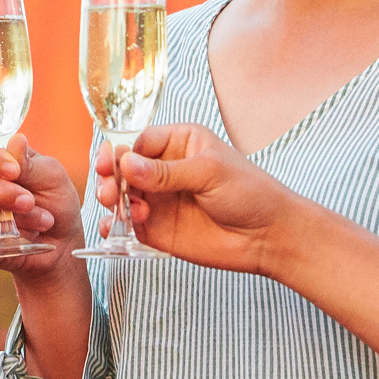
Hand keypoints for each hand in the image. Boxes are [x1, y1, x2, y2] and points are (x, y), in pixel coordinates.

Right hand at [0, 133, 84, 276]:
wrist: (60, 239)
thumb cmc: (53, 200)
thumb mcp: (50, 176)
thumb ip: (29, 162)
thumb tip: (16, 140)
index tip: (14, 171)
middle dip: (4, 193)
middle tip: (30, 201)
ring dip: (15, 218)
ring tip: (40, 219)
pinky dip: (4, 237)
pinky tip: (22, 234)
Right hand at [92, 123, 300, 275]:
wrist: (269, 236)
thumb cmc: (250, 193)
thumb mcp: (209, 172)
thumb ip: (167, 171)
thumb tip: (127, 164)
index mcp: (179, 143)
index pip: (139, 142)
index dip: (121, 152)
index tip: (111, 164)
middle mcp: (165, 169)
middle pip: (123, 168)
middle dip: (109, 176)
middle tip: (108, 189)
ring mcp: (160, 199)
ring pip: (121, 195)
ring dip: (111, 199)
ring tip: (117, 207)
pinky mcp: (158, 228)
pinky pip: (128, 224)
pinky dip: (115, 225)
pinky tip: (115, 227)